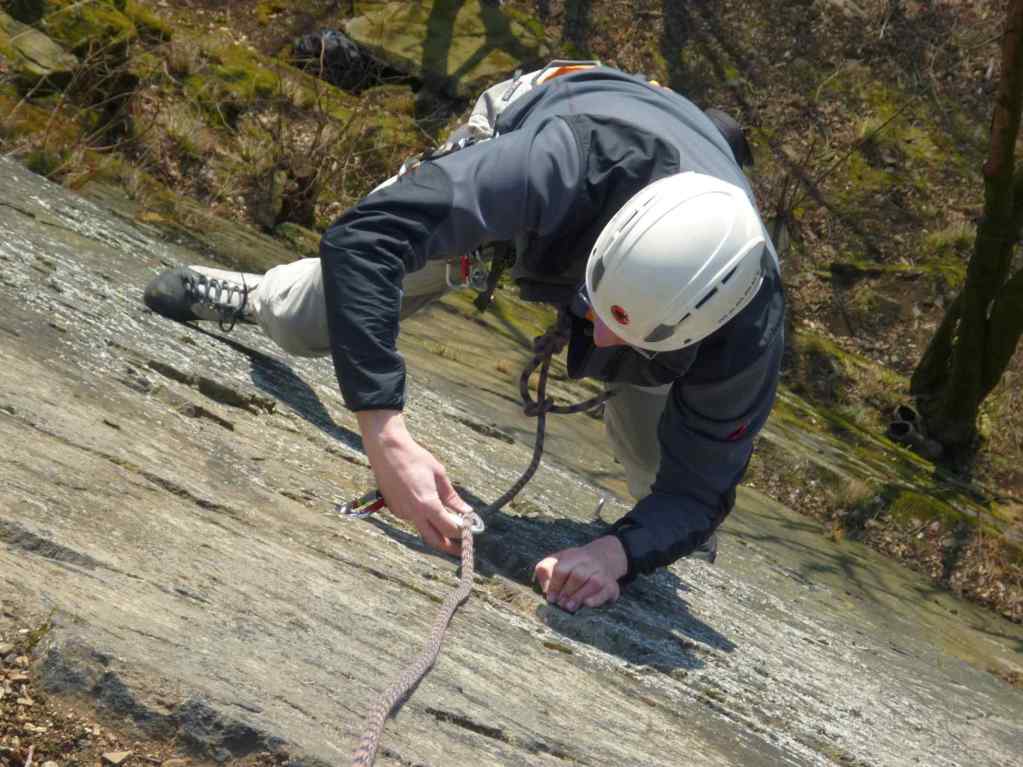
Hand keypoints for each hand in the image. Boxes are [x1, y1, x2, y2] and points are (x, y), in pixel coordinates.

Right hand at [357, 410, 472, 555]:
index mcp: (427, 504)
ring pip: (422, 529)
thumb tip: (466, 511)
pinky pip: (412, 519)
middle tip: (460, 549)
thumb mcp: (439, 475)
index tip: (470, 528)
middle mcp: (413, 513)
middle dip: (448, 546)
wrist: (387, 450)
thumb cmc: (415, 458)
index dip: (461, 531)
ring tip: (448, 523)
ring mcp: (402, 512)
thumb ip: (452, 497)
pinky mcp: (395, 509)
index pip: (449, 528)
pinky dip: (422, 518)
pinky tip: (427, 505)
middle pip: (434, 539)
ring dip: (435, 530)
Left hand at [533, 536, 627, 612]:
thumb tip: (545, 589)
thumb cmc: (575, 563)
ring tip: (569, 607)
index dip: (554, 585)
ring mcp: (603, 573)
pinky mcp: (612, 586)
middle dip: (567, 592)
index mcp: (574, 555)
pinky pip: (607, 592)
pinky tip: (586, 604)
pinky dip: (596, 599)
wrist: (605, 556)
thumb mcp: (558, 560)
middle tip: (560, 604)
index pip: (562, 569)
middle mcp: (591, 563)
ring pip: (594, 583)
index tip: (550, 598)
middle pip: (578, 576)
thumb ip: (546, 570)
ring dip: (579, 596)